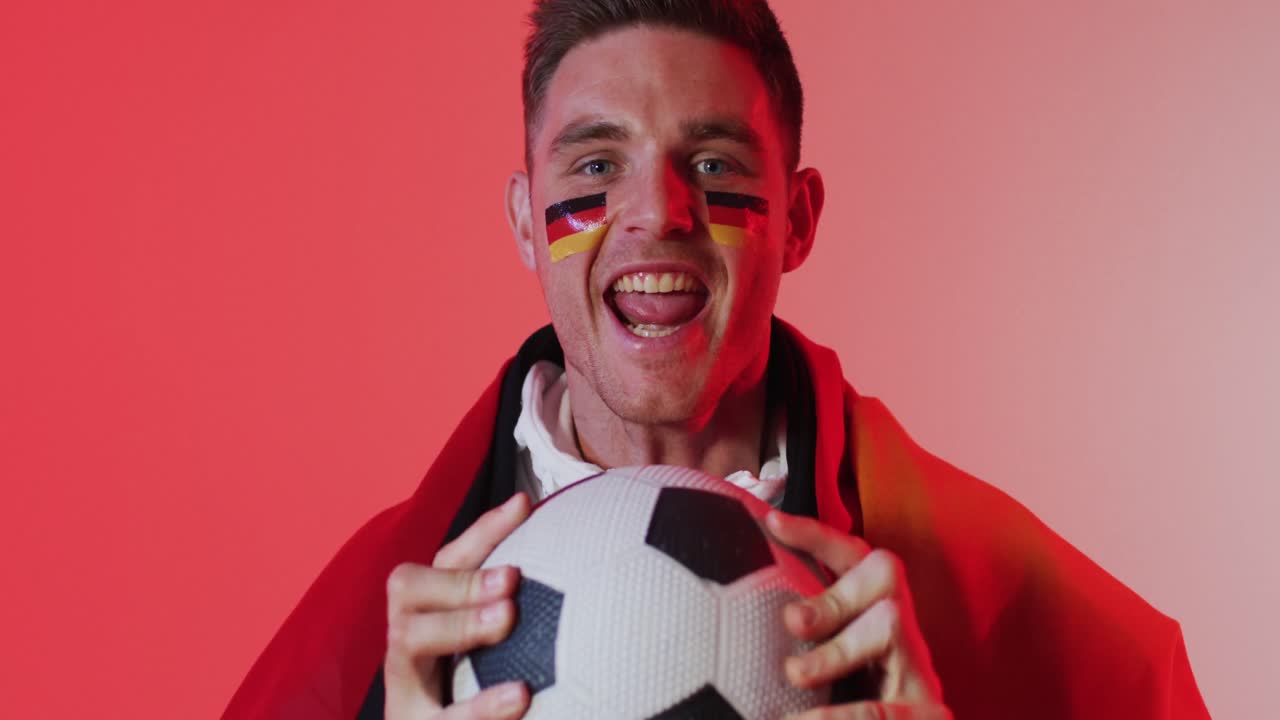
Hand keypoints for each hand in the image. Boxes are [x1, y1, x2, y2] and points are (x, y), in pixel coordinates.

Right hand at [383, 493, 532, 719]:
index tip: (525, 506)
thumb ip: (519, 608)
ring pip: (406, 644)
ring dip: (459, 625)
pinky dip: (479, 708)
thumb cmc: (474, 694)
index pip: (446, 559)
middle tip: (511, 577)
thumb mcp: (490, 650)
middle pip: (407, 591)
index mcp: (427, 616)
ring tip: (506, 618)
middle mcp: (406, 645)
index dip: (483, 531)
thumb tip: (581, 550)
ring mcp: (404, 689)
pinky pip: (440, 719)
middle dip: (461, 578)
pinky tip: (520, 698)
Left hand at [765, 510, 951, 719]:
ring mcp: (920, 672)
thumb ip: (802, 630)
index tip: (772, 521)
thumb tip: (735, 600)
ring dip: (836, 652)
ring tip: (795, 674)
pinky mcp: (929, 713)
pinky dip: (844, 715)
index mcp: (875, 612)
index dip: (815, 535)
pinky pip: (887, 707)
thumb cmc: (850, 699)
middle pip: (883, 577)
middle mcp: (905, 632)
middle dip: (834, 593)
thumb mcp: (827, 661)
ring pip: (892, 627)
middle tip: (792, 620)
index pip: (853, 556)